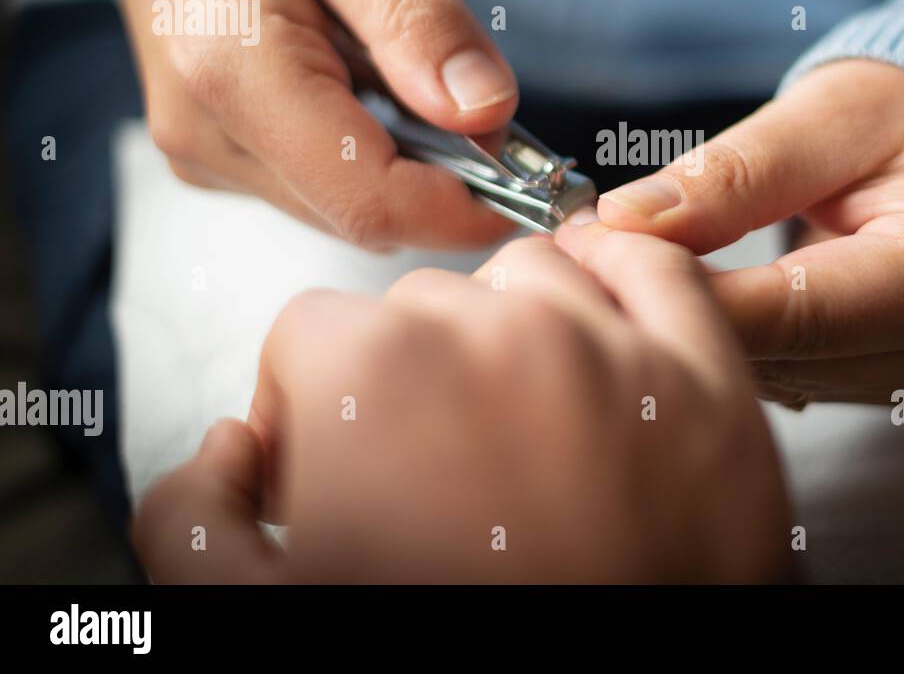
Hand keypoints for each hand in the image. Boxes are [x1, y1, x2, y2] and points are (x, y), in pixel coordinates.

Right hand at [98, 0, 516, 248]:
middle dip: (451, 187)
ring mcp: (207, 154)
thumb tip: (488, 112)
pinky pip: (321, 187)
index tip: (541, 178)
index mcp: (232, 75)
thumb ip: (416, 14)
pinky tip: (382, 91)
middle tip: (499, 114)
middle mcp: (208, 137)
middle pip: (363, 214)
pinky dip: (377, 157)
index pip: (368, 199)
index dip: (467, 208)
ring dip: (416, 172)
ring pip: (346, 210)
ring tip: (430, 83)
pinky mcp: (220, 155)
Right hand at [132, 224, 791, 582]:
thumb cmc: (459, 655)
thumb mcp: (264, 613)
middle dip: (410, 374)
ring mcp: (613, 352)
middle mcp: (497, 337)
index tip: (337, 459)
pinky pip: (658, 271)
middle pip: (424, 305)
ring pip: (535, 276)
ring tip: (513, 420)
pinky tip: (600, 316)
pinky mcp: (706, 384)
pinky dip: (623, 272)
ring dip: (512, 326)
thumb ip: (195, 519)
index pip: (314, 332)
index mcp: (376, 375)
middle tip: (429, 468)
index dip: (312, 403)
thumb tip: (226, 451)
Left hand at [597, 59, 903, 404]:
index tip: (593, 255)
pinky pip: (782, 378)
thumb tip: (624, 223)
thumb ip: (734, 174)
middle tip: (586, 252)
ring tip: (629, 264)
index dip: (686, 289)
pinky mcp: (887, 395)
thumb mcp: (829, 114)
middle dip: (676, 306)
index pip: (797, 312)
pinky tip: (686, 292)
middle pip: (779, 358)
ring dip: (695, 325)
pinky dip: (729, 337)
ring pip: (770, 378)